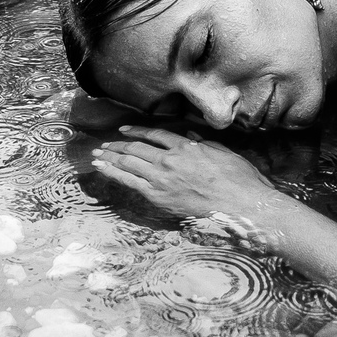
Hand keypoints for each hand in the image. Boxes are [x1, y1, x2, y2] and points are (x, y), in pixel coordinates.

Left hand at [89, 126, 278, 221]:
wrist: (240, 206)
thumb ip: (203, 143)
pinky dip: (112, 172)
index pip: (155, 134)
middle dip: (117, 145)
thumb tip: (190, 135)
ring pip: (128, 162)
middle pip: (136, 148)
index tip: (124, 130)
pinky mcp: (158, 196)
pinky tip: (101, 168)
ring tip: (96, 154)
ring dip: (109, 156)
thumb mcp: (223, 153)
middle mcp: (170, 159)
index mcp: (187, 146)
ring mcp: (162, 178)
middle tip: (104, 144)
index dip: (137, 131)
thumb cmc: (238, 180)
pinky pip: (128, 181)